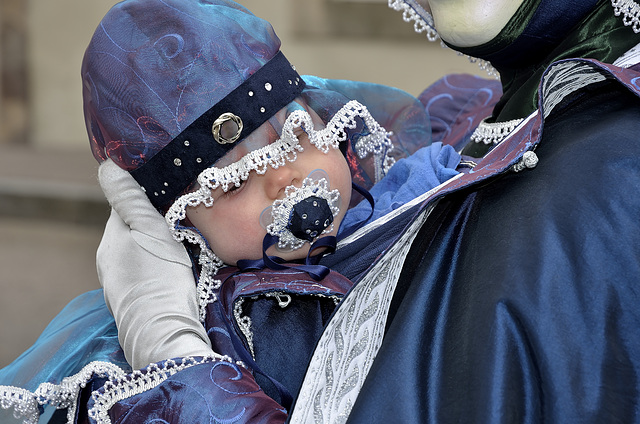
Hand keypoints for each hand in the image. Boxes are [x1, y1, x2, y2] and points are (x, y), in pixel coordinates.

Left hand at [97, 159, 213, 368]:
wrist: (163, 332)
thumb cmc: (161, 277)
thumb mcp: (150, 229)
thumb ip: (130, 198)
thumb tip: (107, 164)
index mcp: (111, 237)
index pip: (126, 206)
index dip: (148, 200)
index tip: (172, 201)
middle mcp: (107, 258)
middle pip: (132, 229)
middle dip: (152, 225)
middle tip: (181, 226)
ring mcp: (116, 282)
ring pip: (137, 252)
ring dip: (154, 248)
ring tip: (180, 251)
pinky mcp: (129, 301)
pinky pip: (142, 273)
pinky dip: (155, 269)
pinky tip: (171, 275)